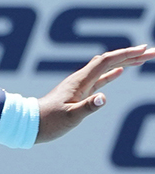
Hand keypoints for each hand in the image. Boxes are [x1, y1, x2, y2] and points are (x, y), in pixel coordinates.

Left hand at [35, 44, 154, 142]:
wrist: (30, 123)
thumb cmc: (49, 121)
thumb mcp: (71, 117)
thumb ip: (87, 107)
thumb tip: (103, 98)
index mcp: (80, 81)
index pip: (106, 62)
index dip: (126, 54)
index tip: (144, 50)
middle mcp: (81, 79)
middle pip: (110, 61)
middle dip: (131, 55)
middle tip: (153, 52)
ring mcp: (81, 85)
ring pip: (107, 68)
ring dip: (125, 62)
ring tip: (144, 58)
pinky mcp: (80, 93)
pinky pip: (100, 79)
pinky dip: (112, 74)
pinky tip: (121, 72)